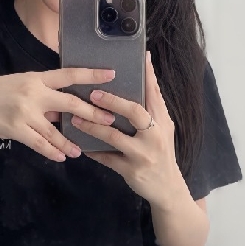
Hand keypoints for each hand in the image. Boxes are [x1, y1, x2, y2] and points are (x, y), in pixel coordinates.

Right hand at [0, 67, 116, 162]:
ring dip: (71, 141)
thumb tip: (59, 112)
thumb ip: (38, 96)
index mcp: (34, 78)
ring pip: (56, 130)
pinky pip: (40, 144)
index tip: (111, 74)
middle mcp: (33, 93)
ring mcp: (24, 112)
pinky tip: (62, 157)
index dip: (91, 75)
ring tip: (83, 150)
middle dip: (93, 113)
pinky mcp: (15, 129)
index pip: (68, 74)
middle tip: (110, 120)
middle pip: (71, 103)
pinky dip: (52, 151)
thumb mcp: (16, 86)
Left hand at [70, 52, 185, 206]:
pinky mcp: (131, 170)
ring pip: (115, 136)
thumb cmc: (161, 153)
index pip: (154, 93)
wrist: (167, 189)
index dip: (147, 74)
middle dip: (112, 101)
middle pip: (134, 112)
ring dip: (93, 126)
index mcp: (162, 122)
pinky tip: (80, 143)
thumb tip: (145, 76)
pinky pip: (107, 158)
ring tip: (77, 119)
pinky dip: (92, 150)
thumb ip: (152, 107)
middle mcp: (155, 136)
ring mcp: (143, 154)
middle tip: (93, 93)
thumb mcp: (163, 130)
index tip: (140, 56)